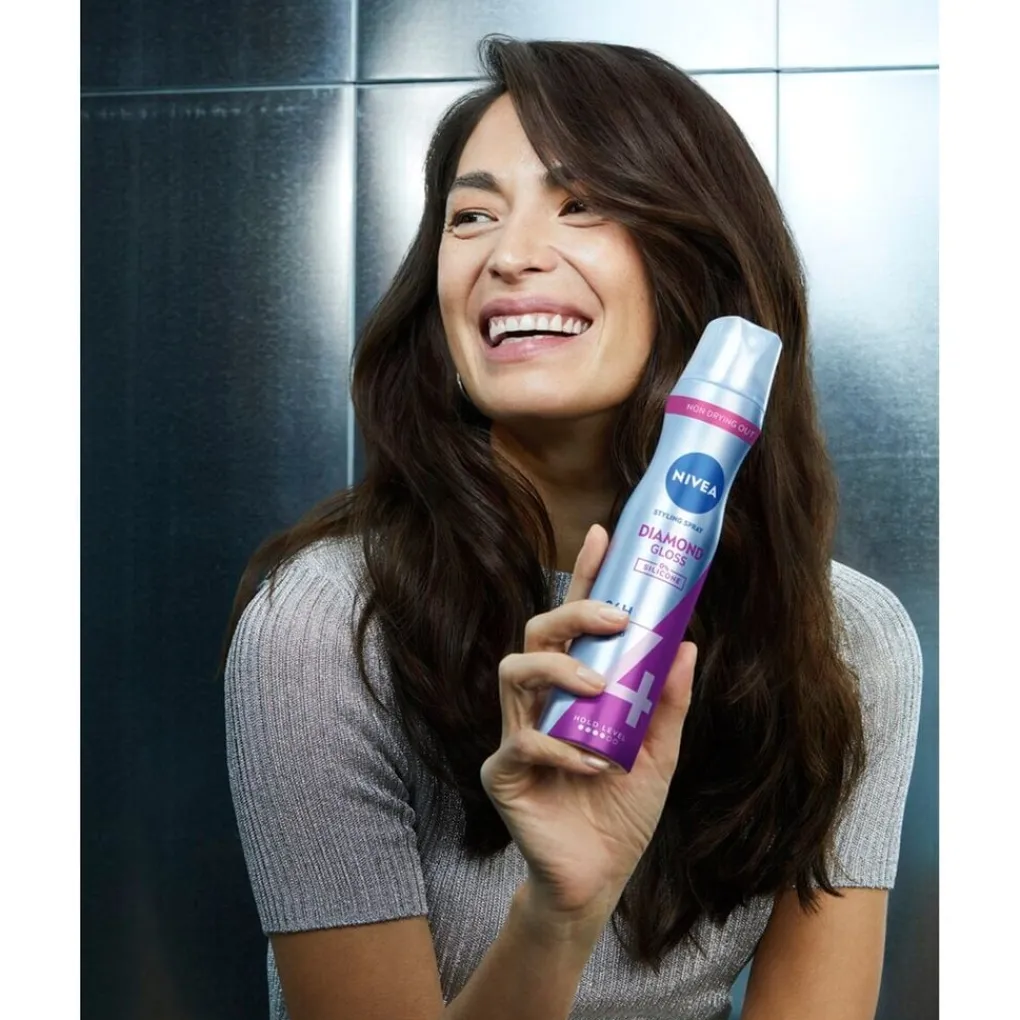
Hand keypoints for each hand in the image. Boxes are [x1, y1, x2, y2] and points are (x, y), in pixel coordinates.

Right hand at [480, 524, 696, 924]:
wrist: (598, 879)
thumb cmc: (621, 811)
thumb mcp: (658, 751)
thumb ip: (665, 701)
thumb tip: (684, 643)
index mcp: (573, 690)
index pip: (573, 624)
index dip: (585, 580)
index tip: (603, 535)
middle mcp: (539, 703)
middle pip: (536, 635)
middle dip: (573, 616)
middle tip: (617, 621)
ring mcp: (515, 734)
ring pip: (514, 673)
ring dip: (560, 672)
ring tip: (598, 689)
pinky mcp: (502, 772)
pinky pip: (522, 744)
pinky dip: (563, 750)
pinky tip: (596, 766)